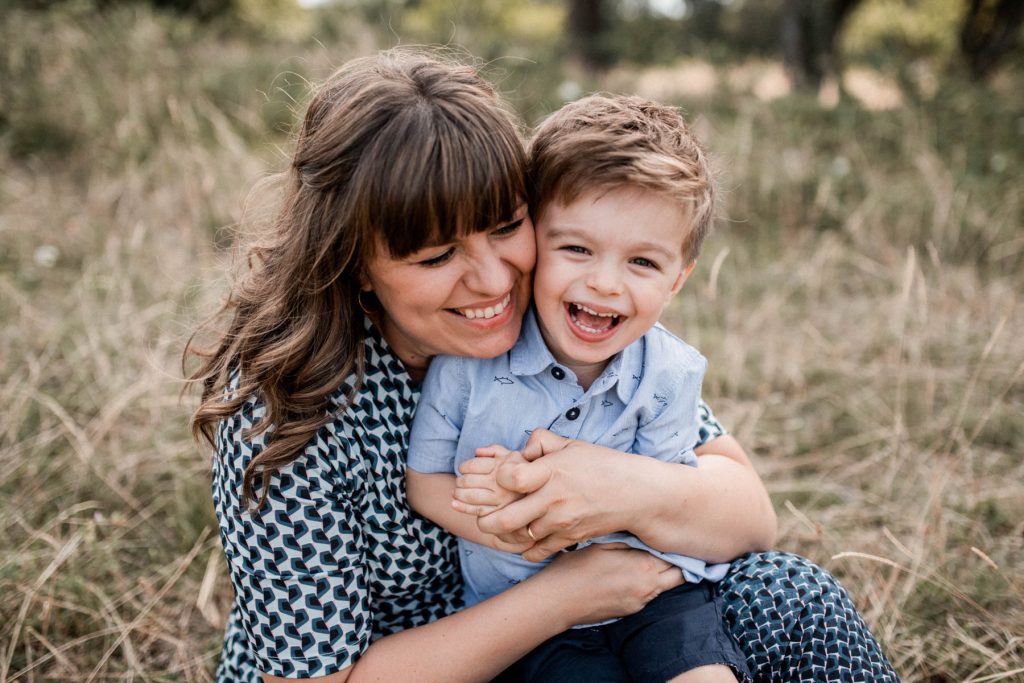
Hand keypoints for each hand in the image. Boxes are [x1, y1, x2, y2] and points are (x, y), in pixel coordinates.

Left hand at [452, 445, 525, 515]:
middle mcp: (503, 482)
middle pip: (469, 480)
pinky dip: (463, 508)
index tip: (463, 468)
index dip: (464, 466)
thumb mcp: (516, 455)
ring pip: (471, 496)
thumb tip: (477, 451)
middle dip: (460, 481)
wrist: (547, 495)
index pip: (474, 465)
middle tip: (459, 482)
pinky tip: (455, 504)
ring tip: (457, 492)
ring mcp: (503, 499)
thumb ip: (497, 450)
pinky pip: (478, 511)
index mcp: (505, 465)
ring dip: (459, 494)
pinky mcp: (503, 514)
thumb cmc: (528, 472)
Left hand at [471, 429, 637, 561]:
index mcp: (552, 470)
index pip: (510, 477)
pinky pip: (538, 550)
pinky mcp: (569, 537)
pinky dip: (526, 549)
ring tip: (501, 527)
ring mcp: (561, 521)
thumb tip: (521, 450)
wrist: (635, 494)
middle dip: (486, 519)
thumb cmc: (603, 465)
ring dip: (506, 534)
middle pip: (507, 517)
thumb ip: (542, 442)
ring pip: (520, 536)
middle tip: (482, 517)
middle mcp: (554, 498)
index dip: (500, 477)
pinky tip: (524, 540)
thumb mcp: (572, 445)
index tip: (502, 477)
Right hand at [541, 544, 683, 625]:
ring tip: (645, 563)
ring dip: (660, 575)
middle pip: (677, 575)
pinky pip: (648, 597)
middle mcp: (647, 586)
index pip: (673, 556)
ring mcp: (640, 602)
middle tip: (664, 552)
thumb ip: (628, 542)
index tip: (666, 540)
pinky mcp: (630, 612)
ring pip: (664, 587)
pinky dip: (646, 586)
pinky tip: (630, 577)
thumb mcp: (602, 544)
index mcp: (642, 565)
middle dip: (674, 564)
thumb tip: (644, 537)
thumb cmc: (575, 568)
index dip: (671, 547)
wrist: (558, 601)